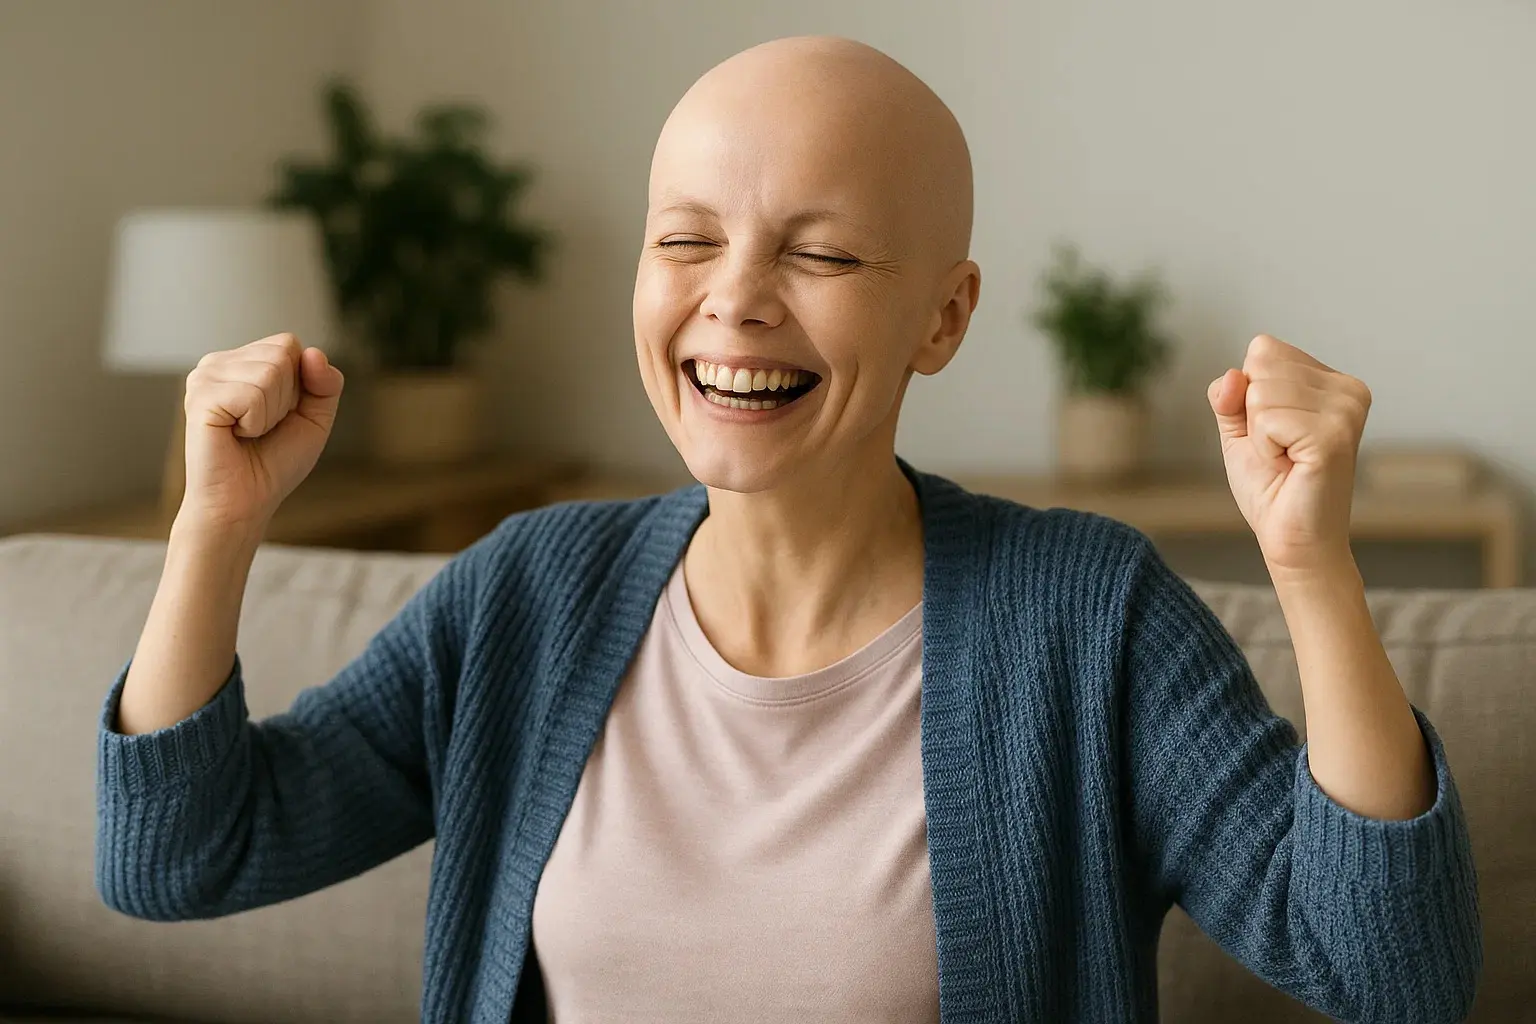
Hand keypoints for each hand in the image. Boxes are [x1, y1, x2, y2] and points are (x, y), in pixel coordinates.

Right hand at [179, 333, 344, 532]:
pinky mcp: (200, 397)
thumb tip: (313, 352)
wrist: (245, 503)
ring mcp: (204, 377)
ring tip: (247, 432)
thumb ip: (325, 384)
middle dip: (287, 399)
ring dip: (271, 413)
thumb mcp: (314, 418)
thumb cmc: (274, 462)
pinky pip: (253, 394)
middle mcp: (217, 363)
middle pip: (282, 354)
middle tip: (261, 427)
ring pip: (270, 372)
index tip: (280, 415)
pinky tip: (235, 435)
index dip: (300, 384)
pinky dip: (256, 422)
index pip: (289, 344)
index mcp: (241, 361)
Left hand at [1208, 334, 1370, 577]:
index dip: (1248, 396)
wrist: (1291, 538)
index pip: (1263, 349)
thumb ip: (1229, 395)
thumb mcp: (1239, 430)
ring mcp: (1346, 410)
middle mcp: (1347, 389)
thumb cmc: (1271, 487)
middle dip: (1252, 415)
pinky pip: (1267, 420)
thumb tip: (1233, 376)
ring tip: (1286, 459)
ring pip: (1260, 392)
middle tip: (1279, 451)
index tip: (1274, 433)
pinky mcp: (1334, 435)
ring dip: (1259, 435)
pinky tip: (1290, 466)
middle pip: (1260, 365)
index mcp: (1330, 380)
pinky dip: (1264, 448)